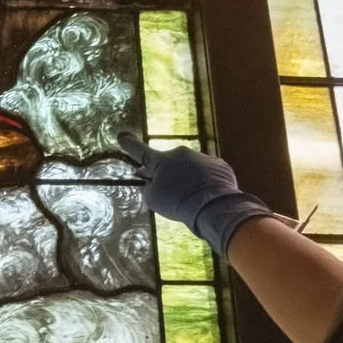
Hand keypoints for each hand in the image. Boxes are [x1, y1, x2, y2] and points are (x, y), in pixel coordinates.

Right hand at [118, 133, 278, 258]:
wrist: (213, 206)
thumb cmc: (177, 203)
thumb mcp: (153, 199)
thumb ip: (149, 187)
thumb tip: (152, 182)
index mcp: (161, 160)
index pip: (140, 151)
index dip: (129, 144)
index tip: (122, 135)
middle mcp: (181, 153)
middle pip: (169, 163)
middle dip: (168, 174)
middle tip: (171, 193)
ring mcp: (202, 157)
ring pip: (190, 168)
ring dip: (189, 179)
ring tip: (193, 199)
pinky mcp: (220, 165)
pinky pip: (208, 173)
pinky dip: (206, 182)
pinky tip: (207, 196)